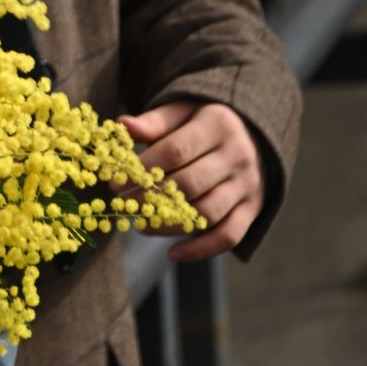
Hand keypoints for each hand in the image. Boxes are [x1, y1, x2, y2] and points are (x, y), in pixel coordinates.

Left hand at [118, 101, 264, 260]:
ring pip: (206, 212)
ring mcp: (247, 184)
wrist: (253, 134)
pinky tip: (173, 253)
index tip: (114, 181)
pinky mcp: (253, 209)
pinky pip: (229, 236)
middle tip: (121, 205)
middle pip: (189, 184)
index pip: (175, 151)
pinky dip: (201, 249)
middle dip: (148, 198)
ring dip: (168, 225)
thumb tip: (123, 125)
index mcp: (217, 124)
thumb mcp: (182, 112)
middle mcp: (237, 155)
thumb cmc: (203, 122)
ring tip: (140, 225)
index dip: (142, 168)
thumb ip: (155, 121)